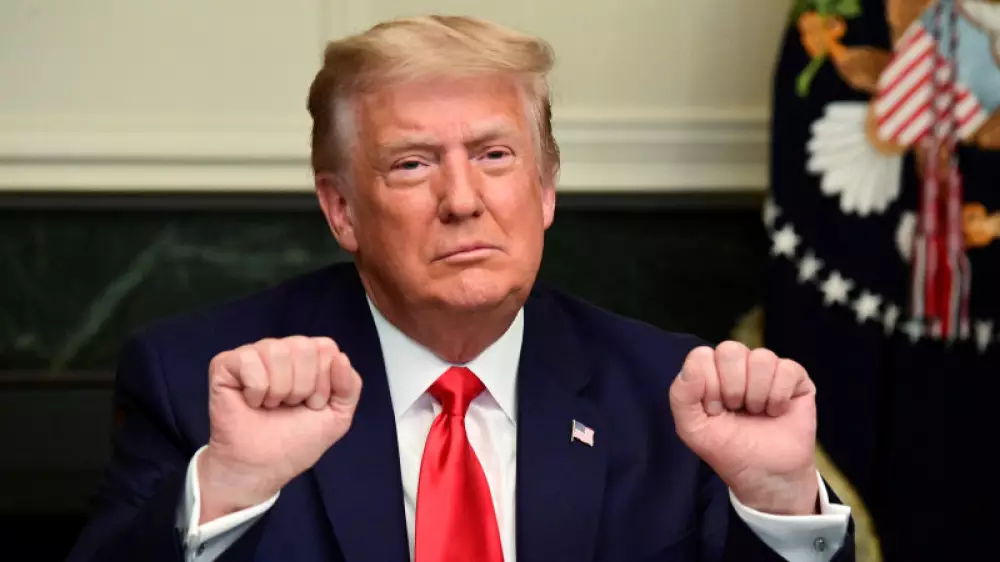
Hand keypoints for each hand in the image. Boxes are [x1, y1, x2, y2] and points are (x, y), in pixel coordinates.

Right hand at [198, 336, 361, 522]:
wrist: (263, 466)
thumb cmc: (296, 441)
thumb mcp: (337, 416)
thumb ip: (350, 386)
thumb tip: (340, 357)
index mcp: (309, 357)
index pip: (326, 347)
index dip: (323, 382)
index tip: (312, 405)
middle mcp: (282, 350)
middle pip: (304, 346)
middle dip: (303, 386)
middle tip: (290, 406)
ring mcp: (253, 354)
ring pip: (277, 351)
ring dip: (279, 390)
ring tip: (271, 405)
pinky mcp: (225, 364)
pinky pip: (249, 361)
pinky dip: (256, 390)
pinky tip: (251, 402)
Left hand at [669, 341, 818, 514]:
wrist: (766, 476)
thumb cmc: (729, 449)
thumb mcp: (693, 429)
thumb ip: (681, 396)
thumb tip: (693, 364)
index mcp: (711, 371)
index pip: (702, 355)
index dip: (708, 386)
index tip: (715, 411)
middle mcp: (738, 365)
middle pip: (730, 349)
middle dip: (732, 387)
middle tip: (736, 410)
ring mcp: (767, 369)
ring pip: (761, 357)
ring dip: (756, 394)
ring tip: (756, 412)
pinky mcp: (795, 378)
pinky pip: (787, 369)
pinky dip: (779, 396)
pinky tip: (776, 411)